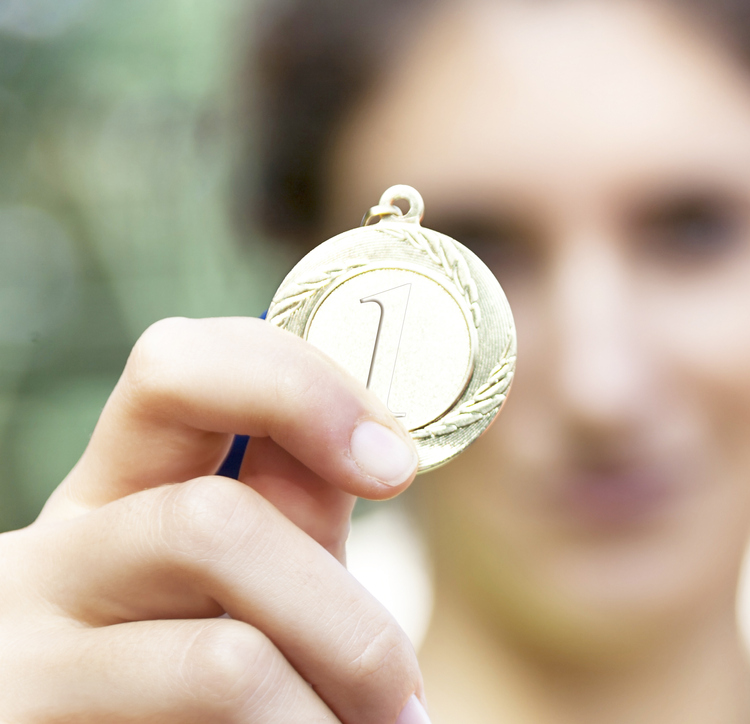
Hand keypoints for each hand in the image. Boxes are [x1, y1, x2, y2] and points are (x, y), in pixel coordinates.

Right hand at [0, 317, 429, 722]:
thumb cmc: (214, 691)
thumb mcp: (257, 587)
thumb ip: (295, 518)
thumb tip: (374, 448)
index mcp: (110, 496)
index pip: (177, 369)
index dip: (298, 388)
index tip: (394, 466)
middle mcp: (48, 559)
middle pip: (211, 524)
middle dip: (346, 620)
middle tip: (403, 695)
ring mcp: (24, 656)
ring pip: (225, 659)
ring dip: (328, 707)